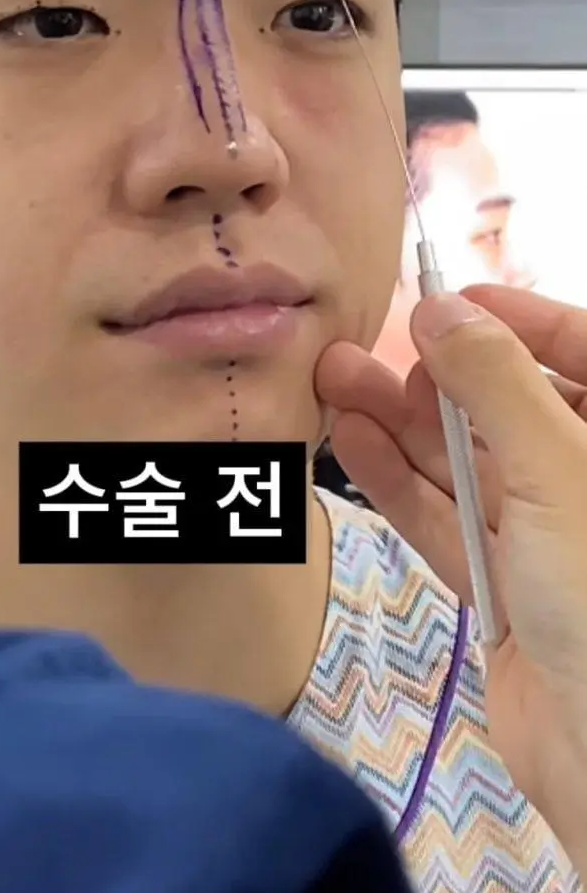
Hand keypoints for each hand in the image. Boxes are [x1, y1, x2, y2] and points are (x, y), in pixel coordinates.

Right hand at [315, 286, 586, 876]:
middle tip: (360, 350)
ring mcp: (546, 541)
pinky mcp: (502, 591)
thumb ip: (496, 384)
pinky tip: (349, 442)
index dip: (520, 320)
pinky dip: (398, 483)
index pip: (582, 353)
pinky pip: (445, 521)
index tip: (450, 301)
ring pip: (467, 465)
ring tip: (331, 384)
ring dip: (401, 426)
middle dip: (438, 377)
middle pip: (511, 408)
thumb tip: (442, 310)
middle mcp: (586, 483)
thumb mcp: (557, 470)